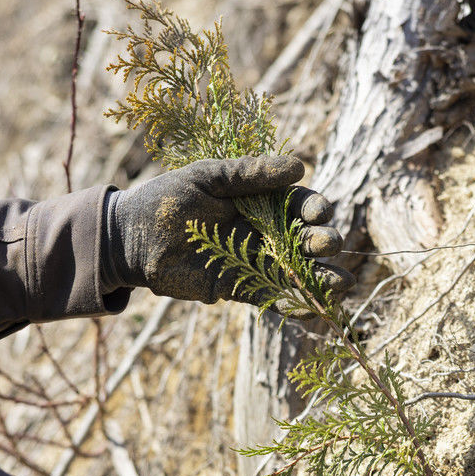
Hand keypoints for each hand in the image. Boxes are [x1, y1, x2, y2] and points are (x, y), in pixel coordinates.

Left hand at [104, 156, 353, 310]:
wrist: (131, 237)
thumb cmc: (167, 199)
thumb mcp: (208, 177)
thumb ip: (249, 173)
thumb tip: (299, 166)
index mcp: (258, 201)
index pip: (296, 204)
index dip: (312, 208)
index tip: (318, 210)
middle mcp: (261, 231)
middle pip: (302, 237)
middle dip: (320, 241)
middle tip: (327, 242)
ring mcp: (252, 261)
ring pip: (294, 270)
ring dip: (320, 278)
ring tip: (343, 285)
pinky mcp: (237, 287)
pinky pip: (271, 296)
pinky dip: (294, 304)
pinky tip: (316, 309)